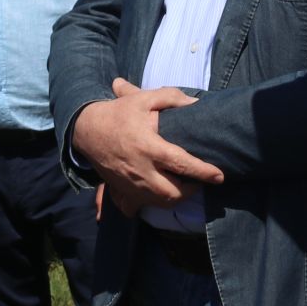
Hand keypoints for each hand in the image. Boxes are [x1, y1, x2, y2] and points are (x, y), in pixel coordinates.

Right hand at [73, 78, 223, 211]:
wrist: (86, 129)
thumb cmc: (119, 113)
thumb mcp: (143, 99)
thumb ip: (171, 98)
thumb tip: (197, 104)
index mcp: (148, 147)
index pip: (181, 163)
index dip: (203, 172)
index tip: (219, 176)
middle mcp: (140, 169)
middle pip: (172, 192)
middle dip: (191, 191)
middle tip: (198, 181)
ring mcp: (129, 183)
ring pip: (158, 202)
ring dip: (175, 198)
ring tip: (183, 186)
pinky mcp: (121, 190)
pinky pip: (137, 207)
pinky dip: (150, 205)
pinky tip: (157, 195)